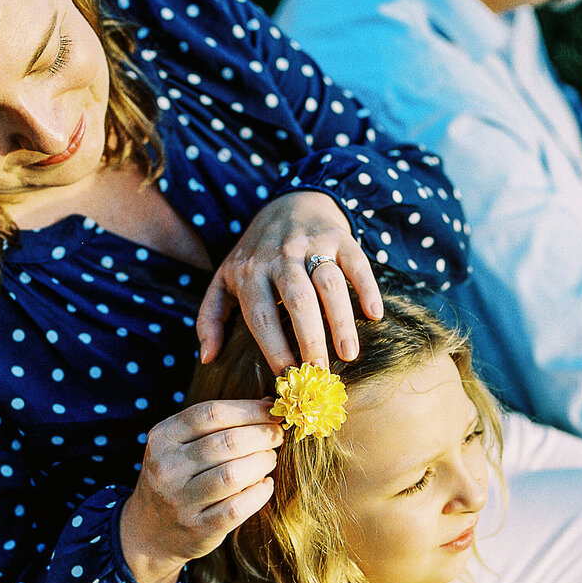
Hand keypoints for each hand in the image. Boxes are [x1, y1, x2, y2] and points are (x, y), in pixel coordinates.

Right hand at [119, 399, 282, 582]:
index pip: (212, 413)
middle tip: (277, 435)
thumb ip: (215, 424)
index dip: (250, 410)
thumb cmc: (178, 477)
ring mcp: (181, 501)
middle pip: (228, 442)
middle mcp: (167, 468)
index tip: (273, 410)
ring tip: (270, 459)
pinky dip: (259, 493)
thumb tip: (269, 405)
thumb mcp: (179, 445)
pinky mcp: (198, 529)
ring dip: (262, 462)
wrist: (150, 531)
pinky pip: (238, 507)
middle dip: (262, 435)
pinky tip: (265, 484)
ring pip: (234, 474)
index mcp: (163, 437)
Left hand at [196, 191, 382, 374]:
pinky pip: (356, 263)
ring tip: (349, 354)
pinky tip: (374, 315)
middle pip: (297, 300)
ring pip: (328, 283)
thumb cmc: (255, 256)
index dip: (274, 348)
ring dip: (340, 320)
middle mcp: (279, 256)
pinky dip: (367, 288)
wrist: (288, 204)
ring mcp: (311, 245)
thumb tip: (207, 358)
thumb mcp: (224, 281)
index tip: (286, 377)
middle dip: (309, 339)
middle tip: (319, 372)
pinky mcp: (338, 237)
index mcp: (249, 272)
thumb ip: (210, 318)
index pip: (261, 316)